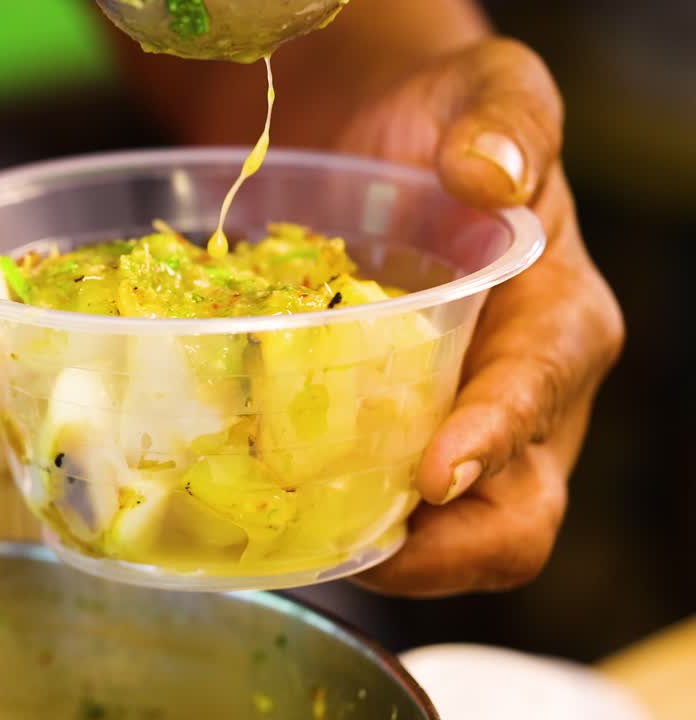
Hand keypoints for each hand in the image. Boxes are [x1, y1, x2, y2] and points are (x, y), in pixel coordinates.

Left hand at [338, 38, 624, 595]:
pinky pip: (378, 507)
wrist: (382, 140)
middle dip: (446, 552)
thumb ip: (502, 120)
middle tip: (355, 547)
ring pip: (444, 536)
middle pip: (514, 518)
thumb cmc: (446, 119)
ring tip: (296, 542)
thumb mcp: (488, 89)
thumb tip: (487, 175)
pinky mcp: (395, 437)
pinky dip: (333, 522)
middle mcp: (522, 398)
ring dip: (378, 552)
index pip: (540, 400)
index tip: (431, 474)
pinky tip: (265, 507)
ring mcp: (456, 430)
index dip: (492, 444)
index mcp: (560, 322)